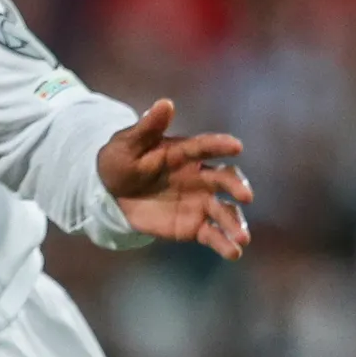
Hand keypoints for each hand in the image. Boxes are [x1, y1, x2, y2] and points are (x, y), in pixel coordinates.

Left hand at [97, 98, 251, 257]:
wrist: (110, 195)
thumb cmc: (120, 162)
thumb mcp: (127, 144)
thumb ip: (148, 127)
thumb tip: (164, 103)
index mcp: (185, 153)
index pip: (207, 147)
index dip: (221, 145)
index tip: (236, 146)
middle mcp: (200, 177)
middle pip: (225, 180)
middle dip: (238, 186)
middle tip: (245, 195)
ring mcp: (200, 202)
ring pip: (225, 211)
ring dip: (236, 223)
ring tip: (242, 238)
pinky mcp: (194, 225)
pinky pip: (213, 234)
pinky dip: (224, 244)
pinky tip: (233, 253)